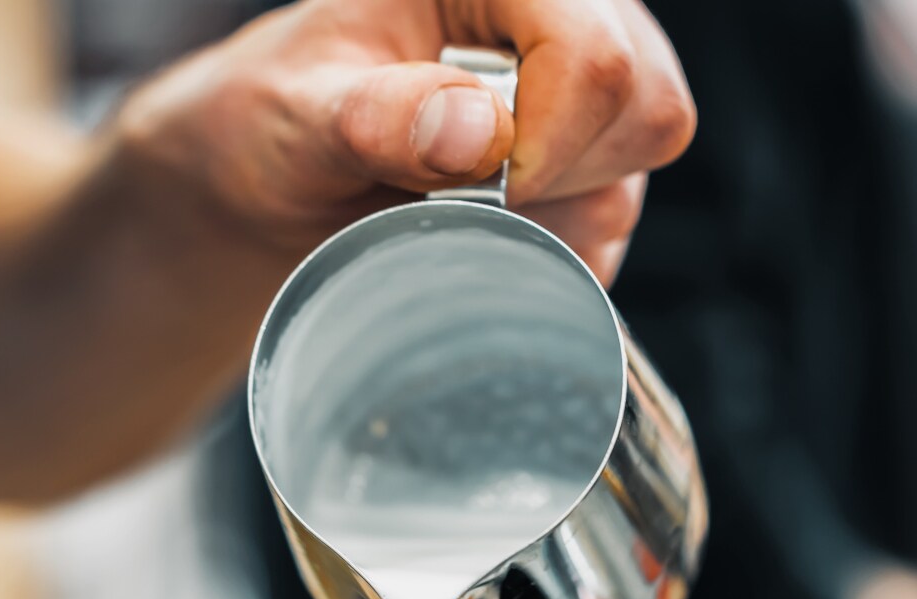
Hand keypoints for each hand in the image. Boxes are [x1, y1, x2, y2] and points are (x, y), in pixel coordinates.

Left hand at [119, 0, 696, 280]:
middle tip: (449, 196)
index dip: (543, 144)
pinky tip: (469, 235)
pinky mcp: (591, 162)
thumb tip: (477, 133)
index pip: (594, 56)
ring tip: (442, 208)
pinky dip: (540, 256)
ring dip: (538, 224)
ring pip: (634, 177)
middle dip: (550, 181)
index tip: (463, 188)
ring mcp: (587, 90)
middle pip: (646, 110)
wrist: (270, 179)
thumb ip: (374, 118)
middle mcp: (562, 14)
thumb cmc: (271, 121)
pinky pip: (611, 230)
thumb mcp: (293, 116)